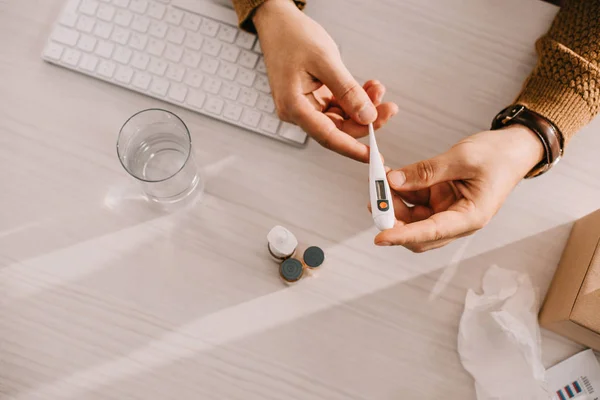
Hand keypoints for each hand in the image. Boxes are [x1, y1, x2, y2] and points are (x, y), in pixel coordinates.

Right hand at [253, 0, 397, 161]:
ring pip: (341, 117)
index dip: (352, 148)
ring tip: (377, 89)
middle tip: (388, 108)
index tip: (373, 157)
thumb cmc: (293, 37)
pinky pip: (338, 105)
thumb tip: (367, 116)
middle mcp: (298, 110)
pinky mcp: (313, 97)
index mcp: (294, 106)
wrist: (279, 22)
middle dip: (365, 119)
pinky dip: (354, 98)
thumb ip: (347, 91)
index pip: (327, 136)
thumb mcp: (325, 61)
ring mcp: (305, 105)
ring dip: (362, 106)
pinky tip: (367, 88)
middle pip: (338, 128)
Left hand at [373, 125, 544, 251]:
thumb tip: (393, 180)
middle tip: (375, 195)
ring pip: (411, 217)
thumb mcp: (461, 158)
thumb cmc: (497, 156)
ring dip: (393, 202)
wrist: (513, 149)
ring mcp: (446, 211)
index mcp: (470, 217)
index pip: (431, 232)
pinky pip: (413, 201)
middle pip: (416, 231)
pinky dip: (400, 190)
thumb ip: (426, 171)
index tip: (380, 237)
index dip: (403, 236)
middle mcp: (455, 220)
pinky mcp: (439, 199)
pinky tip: (391, 175)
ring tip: (380, 178)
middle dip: (393, 217)